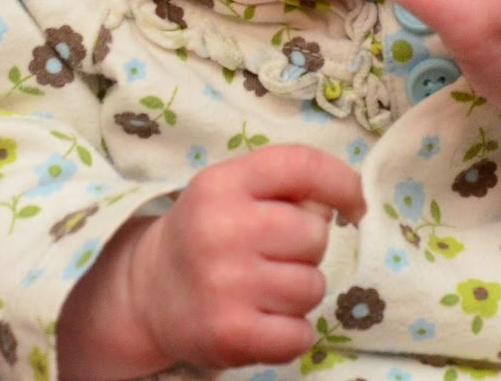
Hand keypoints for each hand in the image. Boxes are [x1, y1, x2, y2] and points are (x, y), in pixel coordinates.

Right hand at [126, 144, 365, 370]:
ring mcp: (225, 285)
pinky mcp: (230, 335)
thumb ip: (285, 184)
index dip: (342, 183)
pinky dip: (292, 333)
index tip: (354, 205)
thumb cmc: (207, 234)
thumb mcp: (232, 190)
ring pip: (312, 287)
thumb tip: (343, 202)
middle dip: (305, 249)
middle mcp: (221, 229)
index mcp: (222, 183)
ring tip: (261, 289)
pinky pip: (301, 334)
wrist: (147, 294)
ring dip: (298, 293)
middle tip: (270, 256)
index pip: (303, 166)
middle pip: (315, 235)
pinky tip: (262, 322)